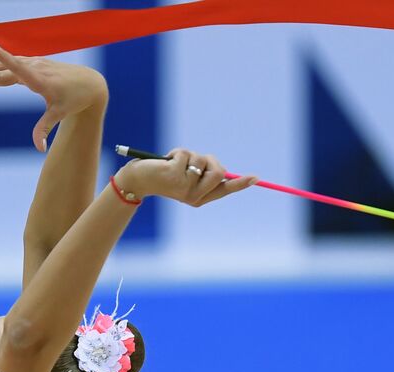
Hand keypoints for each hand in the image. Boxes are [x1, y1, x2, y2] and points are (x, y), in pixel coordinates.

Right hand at [0, 39, 108, 152]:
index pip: (17, 67)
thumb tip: (39, 149)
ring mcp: (33, 64)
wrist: (89, 83)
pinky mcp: (34, 63)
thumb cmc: (75, 99)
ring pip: (5, 64)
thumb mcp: (59, 114)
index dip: (3, 57)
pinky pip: (11, 62)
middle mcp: (34, 68)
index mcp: (39, 80)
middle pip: (3, 71)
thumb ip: (45, 129)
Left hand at [115, 148, 258, 206]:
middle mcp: (194, 197)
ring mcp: (184, 187)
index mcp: (199, 198)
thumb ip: (203, 174)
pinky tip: (166, 161)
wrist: (139, 180)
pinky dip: (177, 152)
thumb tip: (222, 170)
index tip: (255, 178)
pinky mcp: (174, 176)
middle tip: (195, 160)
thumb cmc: (164, 175)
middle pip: (219, 172)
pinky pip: (186, 155)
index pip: (224, 190)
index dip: (240, 183)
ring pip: (202, 160)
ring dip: (190, 155)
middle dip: (210, 160)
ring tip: (175, 163)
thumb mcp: (187, 175)